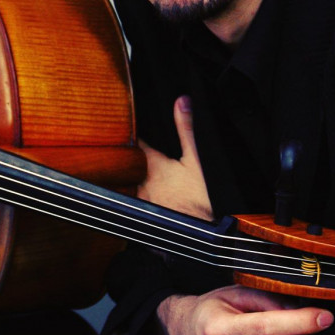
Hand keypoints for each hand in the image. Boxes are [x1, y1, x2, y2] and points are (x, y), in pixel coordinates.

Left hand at [137, 96, 212, 219]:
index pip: (136, 143)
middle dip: (133, 157)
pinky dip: (141, 196)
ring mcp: (141, 200)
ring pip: (132, 183)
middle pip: (131, 163)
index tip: (130, 124)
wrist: (204, 233)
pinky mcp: (145, 215)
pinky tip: (149, 196)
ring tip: (142, 174)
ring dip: (136, 177)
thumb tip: (181, 101)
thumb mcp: (198, 160)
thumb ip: (187, 129)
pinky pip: (137, 201)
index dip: (133, 133)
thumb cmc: (203, 198)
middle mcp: (142, 182)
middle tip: (136, 150)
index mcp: (153, 165)